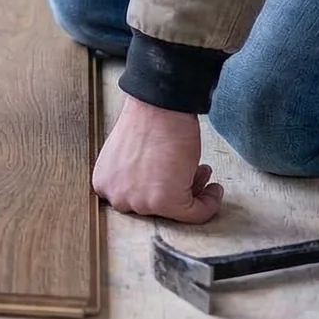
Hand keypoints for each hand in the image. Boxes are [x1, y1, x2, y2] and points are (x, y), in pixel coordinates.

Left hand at [92, 96, 223, 222]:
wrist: (160, 105)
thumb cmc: (149, 119)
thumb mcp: (127, 155)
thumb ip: (133, 175)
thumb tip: (158, 187)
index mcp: (104, 182)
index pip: (133, 199)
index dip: (157, 187)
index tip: (171, 178)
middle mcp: (118, 197)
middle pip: (154, 206)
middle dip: (176, 188)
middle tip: (190, 173)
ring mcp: (141, 203)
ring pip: (175, 211)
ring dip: (193, 191)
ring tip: (201, 172)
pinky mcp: (167, 202)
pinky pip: (195, 213)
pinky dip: (209, 204)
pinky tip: (214, 189)